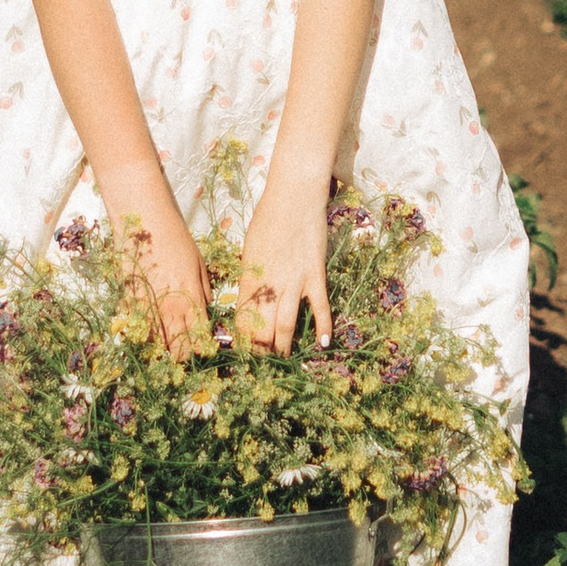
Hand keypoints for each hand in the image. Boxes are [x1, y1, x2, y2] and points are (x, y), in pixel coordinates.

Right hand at [115, 203, 211, 357]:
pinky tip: (146, 332)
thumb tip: (205, 307)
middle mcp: (169, 308)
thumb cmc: (175, 236)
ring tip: (164, 346)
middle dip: (181, 356)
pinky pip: (135, 327)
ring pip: (154, 344)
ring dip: (160, 348)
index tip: (201, 350)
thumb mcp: (199, 262)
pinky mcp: (128, 298)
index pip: (199, 341)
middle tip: (183, 352)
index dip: (201, 350)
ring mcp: (146, 306)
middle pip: (177, 349)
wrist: (143, 219)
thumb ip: (203, 290)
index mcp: (191, 299)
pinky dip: (142, 333)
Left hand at [235, 175, 332, 359]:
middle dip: (261, 350)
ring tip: (284, 362)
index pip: (242, 318)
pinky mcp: (315, 275)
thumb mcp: (249, 249)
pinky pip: (319, 306)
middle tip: (262, 367)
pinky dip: (323, 326)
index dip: (242, 339)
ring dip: (284, 346)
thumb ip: (250, 277)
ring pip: (286, 323)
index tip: (242, 354)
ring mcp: (293, 281)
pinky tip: (324, 344)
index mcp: (249, 277)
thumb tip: (249, 299)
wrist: (293, 197)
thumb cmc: (267, 219)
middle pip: (262, 327)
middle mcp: (268, 284)